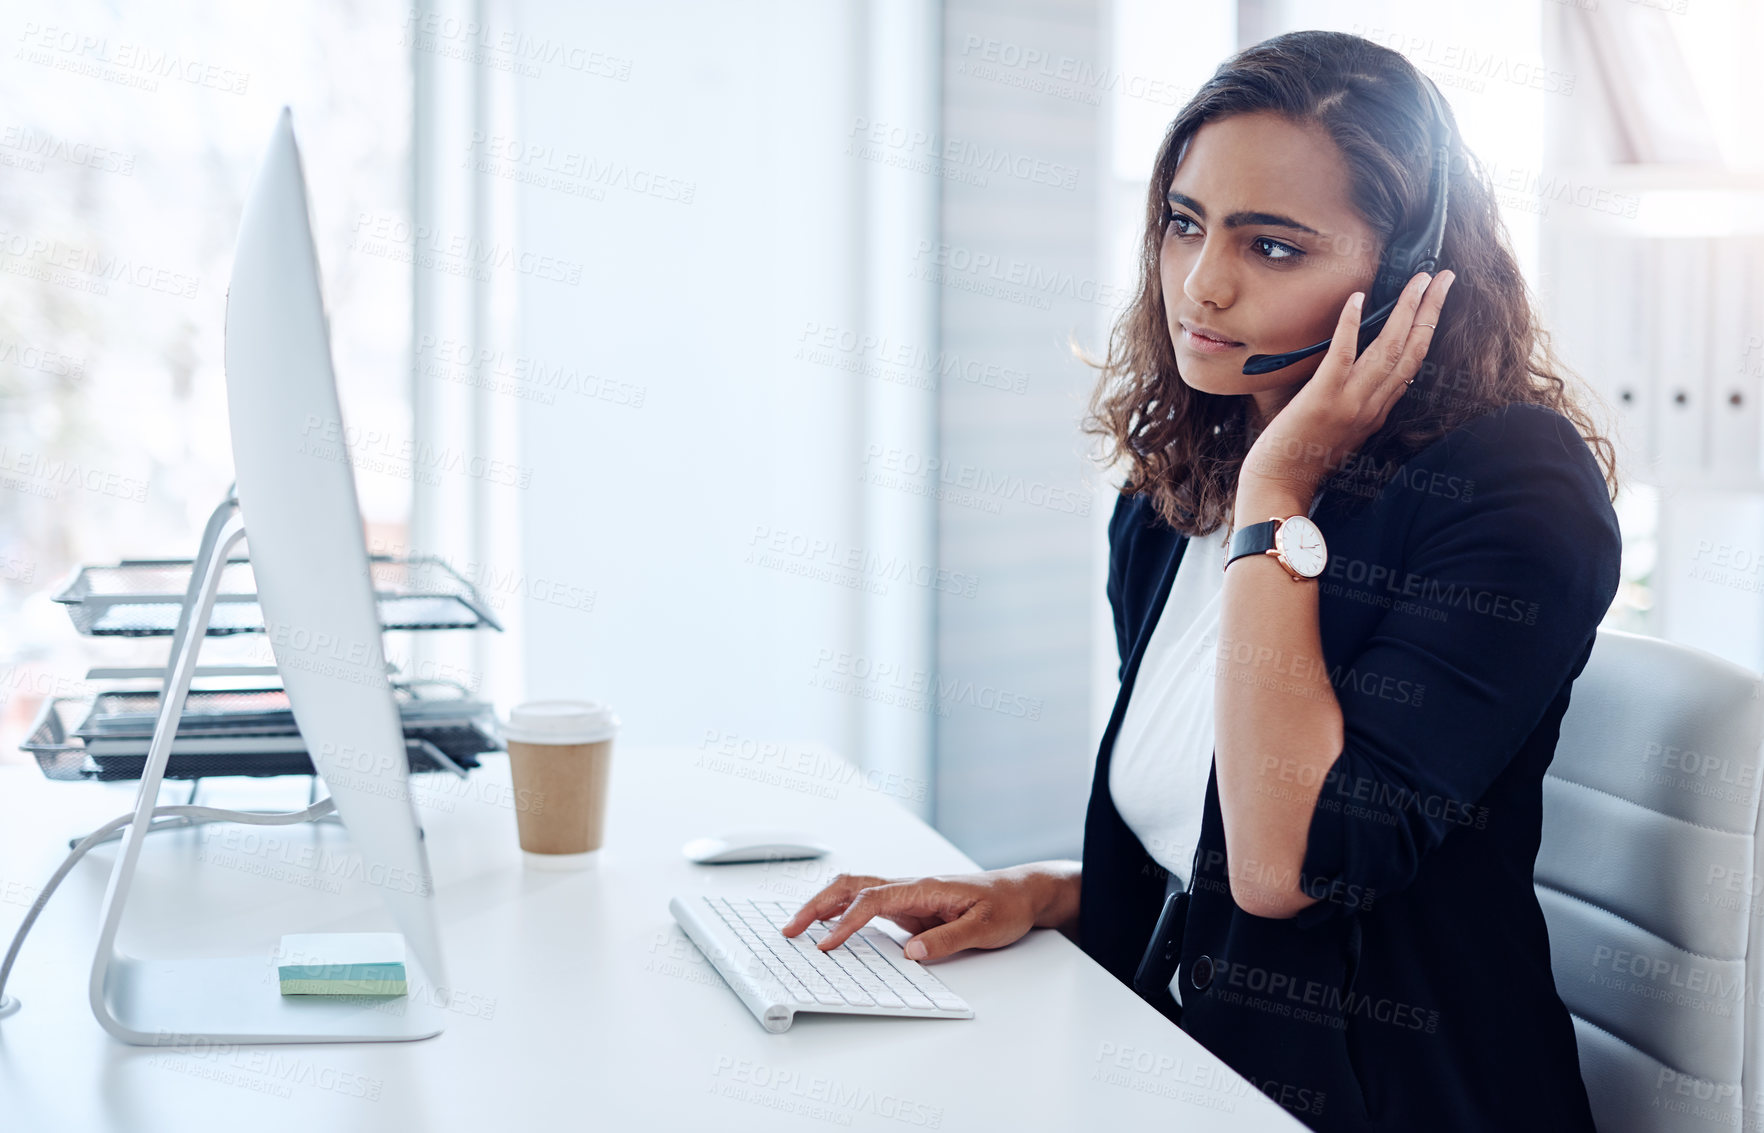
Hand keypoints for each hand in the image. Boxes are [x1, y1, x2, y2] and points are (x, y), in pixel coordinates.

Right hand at [779, 870, 1040, 961]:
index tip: (827, 943)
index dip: (846, 922)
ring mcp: (907, 895)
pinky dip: (841, 910)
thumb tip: (911, 955)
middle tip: (791, 929)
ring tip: (798, 926)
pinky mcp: (909, 906)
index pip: (873, 900)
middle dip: (817, 905)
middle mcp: (910, 887)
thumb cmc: (1006, 906)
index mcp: (925, 888)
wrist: (1021, 892)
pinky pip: (866, 903)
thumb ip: (947, 940)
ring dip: (823, 905)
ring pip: (854, 890)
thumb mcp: (985, 928)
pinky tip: (828, 924)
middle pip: (852, 887)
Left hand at [1244, 269, 1455, 494]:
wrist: (1279, 485)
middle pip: (1412, 350)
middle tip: (1444, 277)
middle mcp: (1372, 405)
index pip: (1413, 363)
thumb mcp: (1345, 432)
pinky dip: (1351, 325)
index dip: (1429, 328)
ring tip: (1419, 279)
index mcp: (1378, 411)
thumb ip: (1362, 405)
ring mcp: (1349, 401)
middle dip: (1431, 310)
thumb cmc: (1303, 459)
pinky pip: (1342, 356)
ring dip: (1406, 309)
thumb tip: (1371, 376)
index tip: (1438, 300)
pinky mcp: (1322, 399)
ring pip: (1388, 348)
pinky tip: (1358, 298)